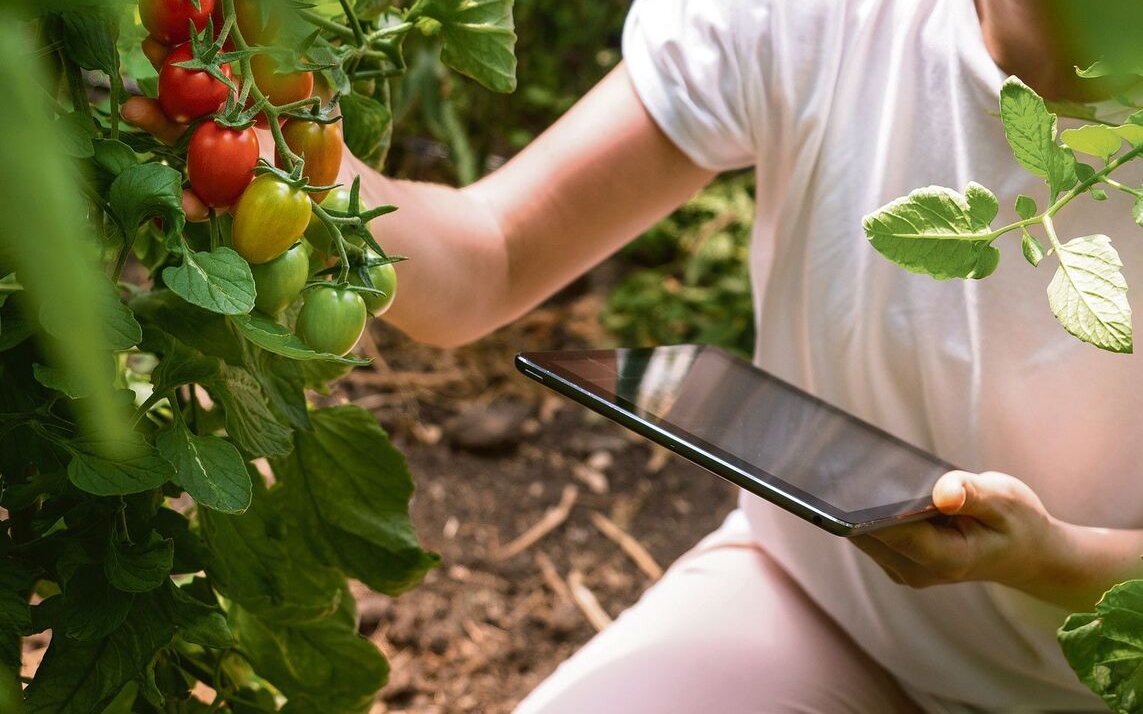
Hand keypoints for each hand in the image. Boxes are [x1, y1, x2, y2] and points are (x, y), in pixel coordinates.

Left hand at [852, 470, 1058, 592]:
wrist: (1025, 554)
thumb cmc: (1017, 523)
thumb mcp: (1005, 500)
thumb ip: (972, 494)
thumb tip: (943, 492)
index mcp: (947, 559)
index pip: (894, 532)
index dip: (867, 507)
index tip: (849, 478)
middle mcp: (919, 571)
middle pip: (868, 534)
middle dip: (858, 502)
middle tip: (847, 464)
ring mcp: (904, 570)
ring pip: (862, 535)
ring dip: (859, 507)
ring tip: (855, 472)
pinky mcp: (896, 562)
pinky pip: (870, 535)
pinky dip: (868, 513)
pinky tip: (871, 488)